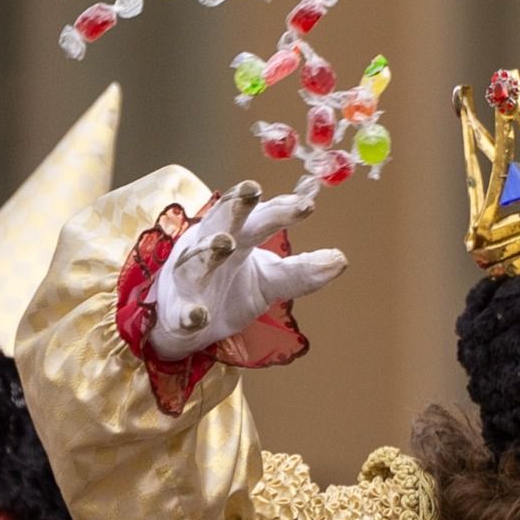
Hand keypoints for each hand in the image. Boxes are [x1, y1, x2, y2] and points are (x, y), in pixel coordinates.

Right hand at [144, 180, 346, 359]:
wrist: (186, 328)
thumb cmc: (228, 290)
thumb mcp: (270, 281)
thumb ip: (300, 270)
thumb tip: (341, 259)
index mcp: (233, 235)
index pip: (257, 216)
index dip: (279, 208)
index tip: (306, 204)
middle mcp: (207, 249)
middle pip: (221, 222)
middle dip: (236, 206)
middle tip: (253, 190)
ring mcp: (189, 279)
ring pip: (195, 260)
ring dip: (209, 250)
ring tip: (226, 243)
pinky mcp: (179, 313)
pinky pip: (182, 312)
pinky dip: (190, 313)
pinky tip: (200, 316)